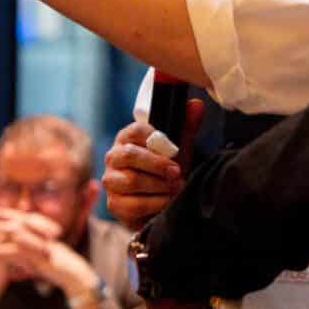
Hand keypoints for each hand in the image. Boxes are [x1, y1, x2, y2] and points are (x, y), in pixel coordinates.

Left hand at [0, 206, 94, 295]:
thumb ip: (27, 247)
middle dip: (2, 215)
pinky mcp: (40, 257)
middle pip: (20, 221)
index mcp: (42, 232)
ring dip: (1, 229)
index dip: (6, 212)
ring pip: (19, 233)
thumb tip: (13, 241)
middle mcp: (42, 235)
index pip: (22, 218)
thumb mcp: (41, 252)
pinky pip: (20, 252)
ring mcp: (41, 244)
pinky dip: (5, 251)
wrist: (74, 274)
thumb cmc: (58, 264)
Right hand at [102, 100, 204, 231]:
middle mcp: (114, 157)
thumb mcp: (179, 149)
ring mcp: (111, 181)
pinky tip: (168, 201)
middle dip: (157, 164)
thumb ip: (186, 127)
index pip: (135, 131)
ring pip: (132, 181)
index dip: (154, 137)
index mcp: (127, 138)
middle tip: (178, 171)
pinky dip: (156, 203)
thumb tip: (196, 104)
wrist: (162, 203)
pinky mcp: (114, 204)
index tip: (173, 148)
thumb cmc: (167, 171)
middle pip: (130, 155)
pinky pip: (134, 204)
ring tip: (177, 187)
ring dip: (159, 185)